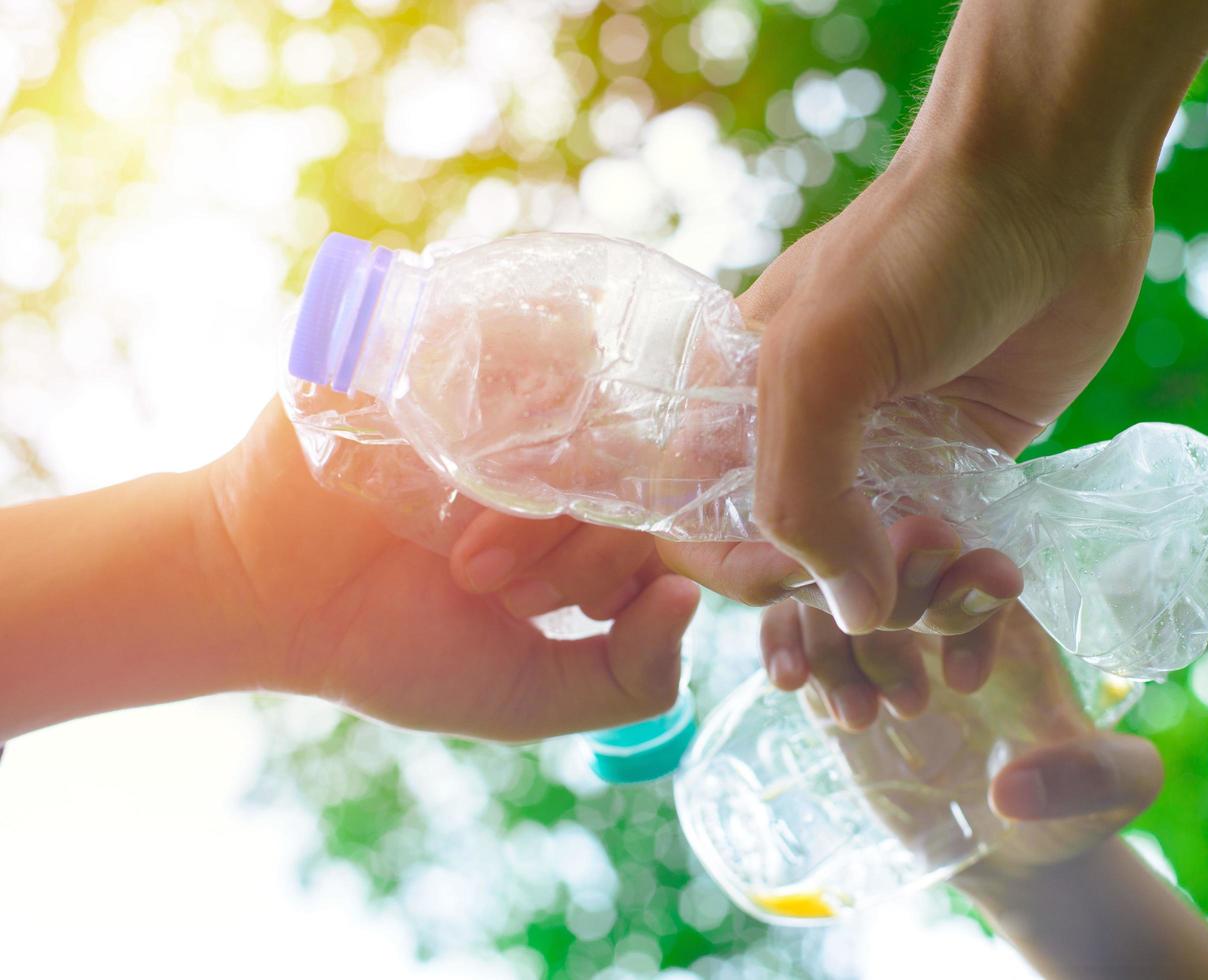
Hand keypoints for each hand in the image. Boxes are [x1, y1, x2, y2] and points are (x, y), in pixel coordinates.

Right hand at [205, 399, 700, 740]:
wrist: (262, 594)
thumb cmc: (392, 647)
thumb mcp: (530, 694)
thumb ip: (632, 676)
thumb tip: (692, 595)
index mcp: (588, 516)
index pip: (668, 516)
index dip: (619, 568)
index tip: (540, 610)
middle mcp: (559, 452)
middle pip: (631, 469)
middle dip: (570, 547)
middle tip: (478, 582)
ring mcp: (507, 398)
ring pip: (580, 422)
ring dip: (528, 502)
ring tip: (460, 551)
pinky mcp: (445, 353)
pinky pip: (509, 352)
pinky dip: (492, 424)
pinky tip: (453, 486)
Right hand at [763, 601, 1161, 879]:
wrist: (1008, 852)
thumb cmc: (1072, 810)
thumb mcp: (1116, 794)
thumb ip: (1091, 780)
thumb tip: (1012, 790)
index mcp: (1011, 615)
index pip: (985, 563)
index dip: (973, 581)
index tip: (972, 628)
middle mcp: (940, 610)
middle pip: (900, 558)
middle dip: (888, 581)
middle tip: (881, 629)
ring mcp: (881, 636)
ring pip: (837, 589)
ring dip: (835, 635)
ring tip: (859, 714)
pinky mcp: (834, 668)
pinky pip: (792, 629)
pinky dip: (782, 642)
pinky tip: (787, 682)